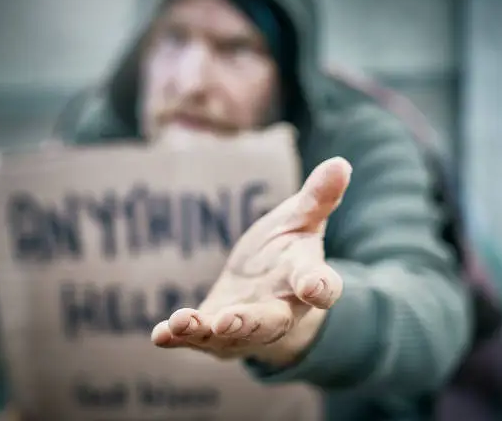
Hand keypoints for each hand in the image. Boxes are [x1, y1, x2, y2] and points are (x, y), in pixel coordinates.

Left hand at [151, 157, 351, 365]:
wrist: (264, 284)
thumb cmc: (286, 249)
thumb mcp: (300, 220)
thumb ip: (317, 198)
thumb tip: (340, 163)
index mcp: (305, 279)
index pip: (321, 287)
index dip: (320, 287)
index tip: (314, 287)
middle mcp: (279, 310)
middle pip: (269, 321)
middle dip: (249, 322)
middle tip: (228, 321)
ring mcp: (246, 328)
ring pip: (229, 336)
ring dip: (205, 331)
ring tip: (181, 322)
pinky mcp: (216, 332)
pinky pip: (198, 339)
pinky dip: (179, 338)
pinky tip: (160, 334)